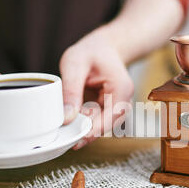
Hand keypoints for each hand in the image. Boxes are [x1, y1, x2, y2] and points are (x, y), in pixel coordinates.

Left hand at [60, 29, 133, 148]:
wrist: (104, 48)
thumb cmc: (92, 52)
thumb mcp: (75, 64)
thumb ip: (71, 91)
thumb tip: (67, 118)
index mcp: (121, 89)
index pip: (109, 119)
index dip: (92, 131)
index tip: (74, 139)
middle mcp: (124, 101)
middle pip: (105, 126)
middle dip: (85, 132)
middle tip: (64, 137)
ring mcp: (117, 107)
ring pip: (100, 127)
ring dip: (83, 128)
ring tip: (65, 128)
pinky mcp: (109, 110)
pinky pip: (96, 122)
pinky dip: (83, 123)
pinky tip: (71, 120)